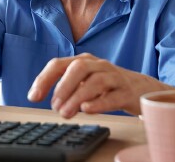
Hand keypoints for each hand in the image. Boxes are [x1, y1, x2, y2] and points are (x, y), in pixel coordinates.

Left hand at [27, 53, 174, 117]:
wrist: (142, 89)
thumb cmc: (107, 86)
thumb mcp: (84, 82)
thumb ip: (65, 87)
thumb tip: (43, 98)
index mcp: (84, 61)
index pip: (59, 64)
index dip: (44, 79)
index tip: (33, 97)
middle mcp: (98, 65)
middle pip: (78, 67)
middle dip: (63, 86)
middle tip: (54, 106)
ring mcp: (114, 77)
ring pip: (96, 81)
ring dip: (77, 97)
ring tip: (66, 113)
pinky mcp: (127, 92)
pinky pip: (113, 95)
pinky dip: (99, 102)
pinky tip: (87, 109)